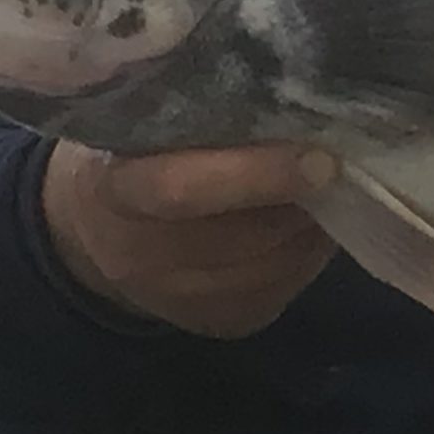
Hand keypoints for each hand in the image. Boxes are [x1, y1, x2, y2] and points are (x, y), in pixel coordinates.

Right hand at [42, 141, 338, 339]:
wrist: (93, 239)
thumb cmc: (130, 155)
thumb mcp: (139, 122)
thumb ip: (200, 115)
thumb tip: (294, 110)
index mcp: (114, 190)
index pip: (181, 189)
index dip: (255, 175)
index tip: (318, 157)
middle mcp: (141, 257)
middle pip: (248, 234)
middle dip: (304, 196)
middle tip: (339, 157)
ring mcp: (182, 299)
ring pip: (279, 262)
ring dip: (315, 222)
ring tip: (328, 181)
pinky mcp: (223, 323)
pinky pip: (289, 283)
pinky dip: (311, 248)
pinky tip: (308, 219)